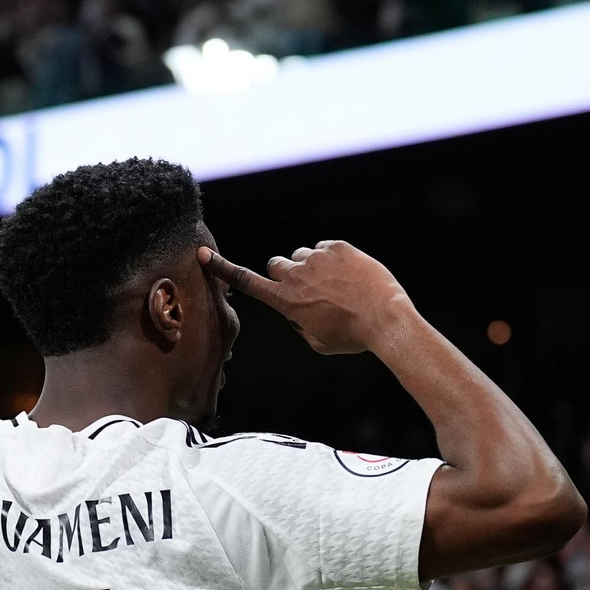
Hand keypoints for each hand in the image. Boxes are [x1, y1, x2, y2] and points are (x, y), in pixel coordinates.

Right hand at [198, 241, 415, 354]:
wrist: (385, 318)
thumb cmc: (352, 336)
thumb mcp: (318, 342)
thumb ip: (299, 324)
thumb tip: (296, 312)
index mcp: (286, 301)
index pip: (246, 282)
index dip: (223, 268)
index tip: (204, 255)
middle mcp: (296, 276)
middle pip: (275, 264)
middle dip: (285, 273)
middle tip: (306, 286)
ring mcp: (317, 258)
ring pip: (302, 255)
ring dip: (311, 266)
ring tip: (336, 285)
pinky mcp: (338, 247)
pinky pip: (326, 247)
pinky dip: (333, 259)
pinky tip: (350, 276)